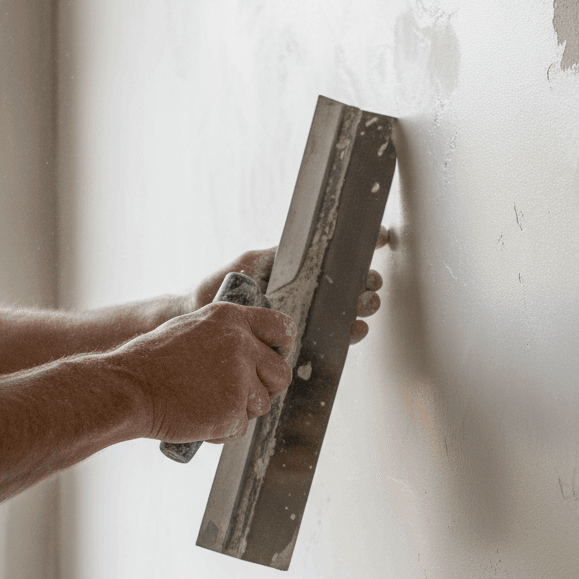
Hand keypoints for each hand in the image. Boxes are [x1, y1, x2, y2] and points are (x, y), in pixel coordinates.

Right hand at [116, 301, 294, 444]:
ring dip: (239, 411)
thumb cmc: (152, 362)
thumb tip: (257, 351)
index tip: (270, 360)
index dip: (280, 348)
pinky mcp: (231, 410)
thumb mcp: (193, 329)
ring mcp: (238, 378)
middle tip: (237, 394)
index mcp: (231, 319)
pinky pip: (241, 428)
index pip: (281, 328)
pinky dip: (222, 430)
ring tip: (205, 403)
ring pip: (261, 404)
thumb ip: (228, 336)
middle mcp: (241, 344)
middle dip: (264, 388)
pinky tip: (197, 418)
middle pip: (281, 374)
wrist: (127, 389)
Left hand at [191, 228, 390, 344]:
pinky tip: (356, 328)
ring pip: (344, 312)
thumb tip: (305, 246)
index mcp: (299, 271)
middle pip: (347, 286)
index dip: (362, 246)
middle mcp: (306, 294)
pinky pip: (330, 338)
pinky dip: (347, 334)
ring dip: (361, 307)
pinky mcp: (300, 342)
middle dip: (365, 282)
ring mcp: (304, 318)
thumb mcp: (252, 263)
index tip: (381, 237)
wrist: (198, 320)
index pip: (336, 258)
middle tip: (371, 281)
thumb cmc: (220, 288)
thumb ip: (279, 256)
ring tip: (367, 302)